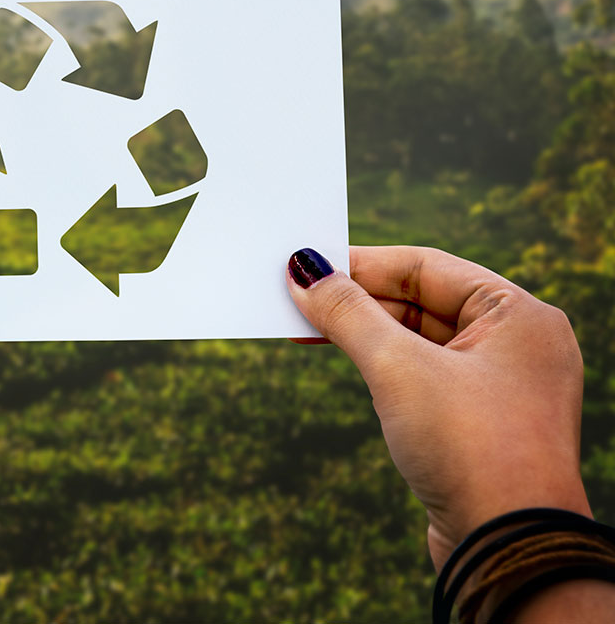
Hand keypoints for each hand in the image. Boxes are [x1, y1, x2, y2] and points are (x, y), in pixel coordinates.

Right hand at [285, 246, 588, 569]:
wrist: (509, 552)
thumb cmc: (470, 448)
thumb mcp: (397, 368)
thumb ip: (347, 313)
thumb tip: (304, 271)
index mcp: (519, 315)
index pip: (425, 266)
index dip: (361, 264)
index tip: (306, 265)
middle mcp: (517, 344)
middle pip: (420, 301)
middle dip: (356, 302)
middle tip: (296, 299)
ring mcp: (502, 386)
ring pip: (418, 340)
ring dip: (363, 334)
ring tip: (306, 330)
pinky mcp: (481, 423)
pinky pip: (423, 375)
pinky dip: (382, 366)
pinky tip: (344, 363)